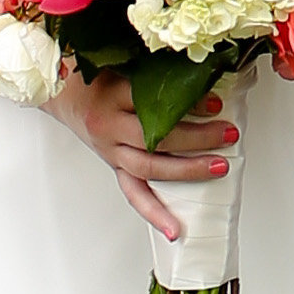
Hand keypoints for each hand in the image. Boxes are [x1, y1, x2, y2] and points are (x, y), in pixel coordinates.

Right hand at [46, 65, 239, 248]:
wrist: (65, 95)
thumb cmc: (99, 76)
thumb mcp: (124, 63)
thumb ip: (157, 70)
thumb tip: (204, 71)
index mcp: (112, 94)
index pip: (152, 102)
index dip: (187, 105)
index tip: (216, 105)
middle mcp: (109, 126)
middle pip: (154, 138)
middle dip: (196, 139)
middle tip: (228, 134)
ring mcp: (111, 151)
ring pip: (149, 168)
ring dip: (187, 170)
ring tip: (218, 167)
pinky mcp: (114, 167)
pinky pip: (134, 194)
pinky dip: (155, 214)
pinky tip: (175, 230)